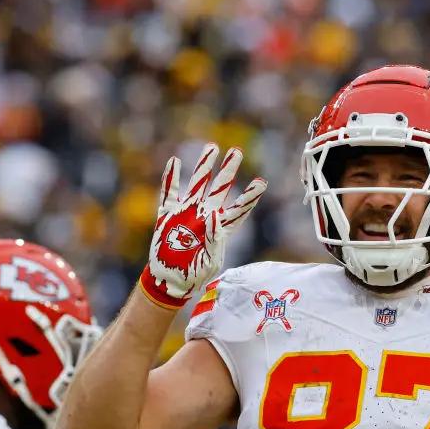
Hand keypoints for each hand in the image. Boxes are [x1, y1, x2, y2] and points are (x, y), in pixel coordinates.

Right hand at [140, 143, 266, 308]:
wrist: (171, 280)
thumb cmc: (195, 274)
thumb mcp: (211, 262)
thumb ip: (214, 240)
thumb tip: (213, 220)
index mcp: (219, 229)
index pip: (238, 209)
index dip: (249, 196)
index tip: (261, 181)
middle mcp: (205, 216)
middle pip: (220, 189)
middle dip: (228, 170)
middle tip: (236, 151)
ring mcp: (187, 213)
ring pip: (197, 184)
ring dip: (204, 166)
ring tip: (211, 148)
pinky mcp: (168, 215)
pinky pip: (170, 194)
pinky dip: (171, 178)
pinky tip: (175, 161)